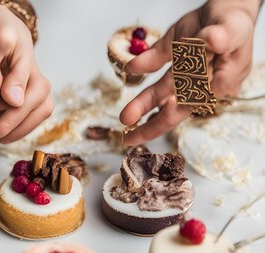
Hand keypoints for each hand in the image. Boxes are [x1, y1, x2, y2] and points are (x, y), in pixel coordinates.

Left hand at [120, 0, 259, 145]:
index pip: (199, 98)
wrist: (226, 11)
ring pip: (163, 93)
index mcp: (221, 80)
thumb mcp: (231, 27)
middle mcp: (202, 84)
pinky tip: (131, 71)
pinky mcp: (172, 63)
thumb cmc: (231, 23)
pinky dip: (144, 71)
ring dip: (143, 105)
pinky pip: (157, 70)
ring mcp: (186, 76)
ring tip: (125, 118)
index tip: (167, 107)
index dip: (181, 106)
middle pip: (178, 106)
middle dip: (154, 122)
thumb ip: (222, 36)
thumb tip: (212, 40)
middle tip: (131, 136)